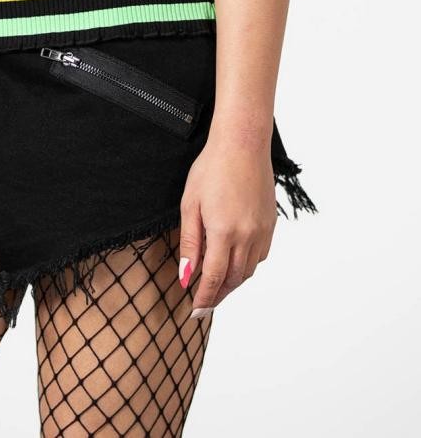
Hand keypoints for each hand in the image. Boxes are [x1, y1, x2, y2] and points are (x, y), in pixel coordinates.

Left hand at [178, 130, 277, 319]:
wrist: (242, 145)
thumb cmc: (211, 168)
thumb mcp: (190, 204)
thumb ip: (190, 243)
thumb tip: (186, 276)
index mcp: (224, 232)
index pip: (214, 278)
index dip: (204, 298)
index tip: (195, 311)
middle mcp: (247, 236)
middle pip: (234, 280)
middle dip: (219, 295)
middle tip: (204, 304)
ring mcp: (262, 231)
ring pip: (249, 270)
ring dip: (234, 283)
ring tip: (218, 288)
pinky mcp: (271, 224)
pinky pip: (260, 255)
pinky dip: (248, 266)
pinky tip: (236, 263)